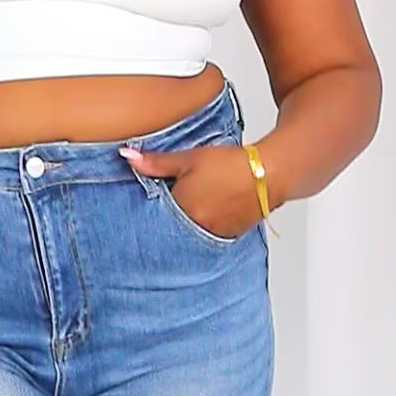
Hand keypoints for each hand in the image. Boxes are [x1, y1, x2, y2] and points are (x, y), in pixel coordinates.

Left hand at [119, 142, 260, 240]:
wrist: (268, 173)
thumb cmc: (230, 164)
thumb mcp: (189, 159)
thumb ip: (156, 162)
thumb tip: (126, 156)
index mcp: (182, 210)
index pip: (153, 216)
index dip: (151, 208)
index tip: (150, 201)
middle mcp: (195, 228)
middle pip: (169, 229)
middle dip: (166, 220)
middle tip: (174, 204)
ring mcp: (211, 236)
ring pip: (187, 235)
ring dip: (184, 226)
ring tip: (193, 209)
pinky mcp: (225, 239)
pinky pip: (205, 238)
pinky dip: (201, 228)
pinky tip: (206, 215)